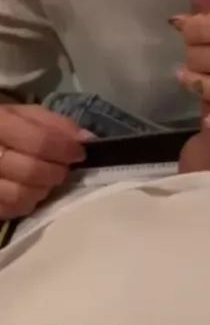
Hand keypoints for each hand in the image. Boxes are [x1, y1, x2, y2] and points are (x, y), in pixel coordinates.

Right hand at [0, 104, 88, 218]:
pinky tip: (31, 191)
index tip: (79, 153)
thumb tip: (85, 138)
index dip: (65, 149)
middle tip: (63, 168)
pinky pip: (10, 209)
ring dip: (43, 189)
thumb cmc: (3, 127)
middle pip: (31, 171)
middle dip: (56, 172)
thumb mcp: (23, 115)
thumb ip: (54, 124)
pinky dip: (27, 203)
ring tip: (47, 180)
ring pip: (20, 195)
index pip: (39, 142)